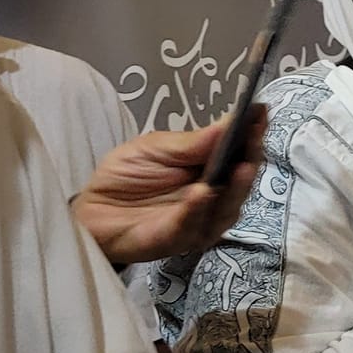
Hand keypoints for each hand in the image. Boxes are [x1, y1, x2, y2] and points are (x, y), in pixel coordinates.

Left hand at [72, 108, 265, 264]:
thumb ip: (193, 142)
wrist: (91, 211)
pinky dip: (198, 210)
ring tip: (238, 167)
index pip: (241, 153)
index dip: (253, 133)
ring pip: (228, 208)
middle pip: (242, 182)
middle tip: (254, 140)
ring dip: (235, 188)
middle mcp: (216, 198)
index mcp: (213, 170)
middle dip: (250, 160)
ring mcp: (201, 222)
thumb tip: (231, 120)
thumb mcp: (156, 148)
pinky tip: (202, 193)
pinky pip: (193, 226)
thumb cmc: (126, 176)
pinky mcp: (179, 240)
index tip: (261, 112)